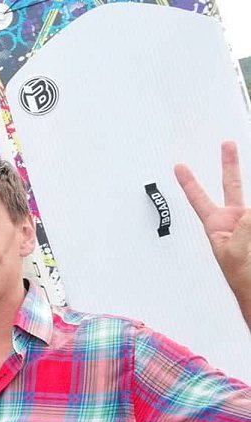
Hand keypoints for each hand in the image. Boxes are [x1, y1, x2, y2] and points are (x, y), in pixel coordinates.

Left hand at [175, 141, 250, 312]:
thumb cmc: (243, 277)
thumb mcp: (235, 251)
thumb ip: (244, 227)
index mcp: (218, 226)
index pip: (199, 199)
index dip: (189, 183)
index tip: (178, 166)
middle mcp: (236, 219)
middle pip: (232, 185)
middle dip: (230, 164)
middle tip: (227, 144)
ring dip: (249, 212)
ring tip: (245, 239)